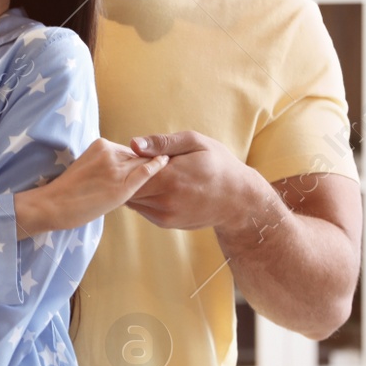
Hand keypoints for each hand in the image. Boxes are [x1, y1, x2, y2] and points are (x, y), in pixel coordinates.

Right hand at [15, 138, 169, 237]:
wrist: (53, 204)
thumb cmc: (67, 191)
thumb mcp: (87, 166)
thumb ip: (105, 163)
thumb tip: (123, 168)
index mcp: (100, 144)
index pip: (128, 150)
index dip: (137, 160)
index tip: (144, 165)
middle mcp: (109, 151)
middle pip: (137, 155)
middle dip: (147, 162)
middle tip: (164, 166)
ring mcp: (115, 167)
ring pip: (142, 163)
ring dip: (153, 167)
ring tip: (167, 171)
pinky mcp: (120, 185)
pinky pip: (145, 172)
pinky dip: (158, 166)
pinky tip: (166, 163)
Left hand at [125, 131, 261, 230]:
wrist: (237, 198)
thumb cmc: (217, 164)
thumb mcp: (195, 143)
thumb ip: (162, 143)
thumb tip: (133, 144)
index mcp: (170, 178)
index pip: (130, 171)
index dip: (128, 160)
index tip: (137, 152)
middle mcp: (165, 201)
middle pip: (129, 187)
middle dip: (129, 175)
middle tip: (140, 162)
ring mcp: (165, 215)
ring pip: (133, 200)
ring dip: (135, 187)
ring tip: (152, 174)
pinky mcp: (166, 223)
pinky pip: (142, 209)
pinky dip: (144, 197)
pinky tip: (158, 186)